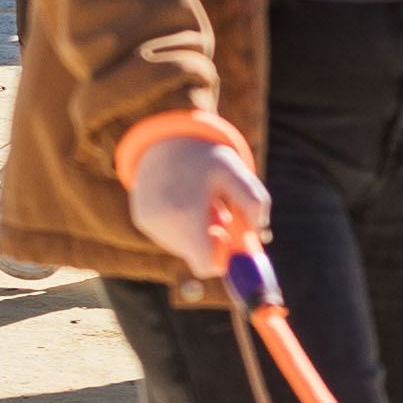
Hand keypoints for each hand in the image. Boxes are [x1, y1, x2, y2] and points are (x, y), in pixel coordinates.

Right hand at [126, 136, 270, 278]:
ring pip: (184, 246)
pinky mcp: (143, 220)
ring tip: (198, 199)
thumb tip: (259, 235)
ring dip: (198, 230)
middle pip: (197, 255)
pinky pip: (170, 235)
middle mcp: (164, 224)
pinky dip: (182, 224)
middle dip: (213, 239)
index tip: (232, 239)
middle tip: (219, 211)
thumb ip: (254, 203)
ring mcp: (150, 224)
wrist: (165, 138)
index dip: (223, 257)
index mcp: (187, 214)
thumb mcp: (238, 172)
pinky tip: (183, 198)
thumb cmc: (207, 157)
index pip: (206, 264)